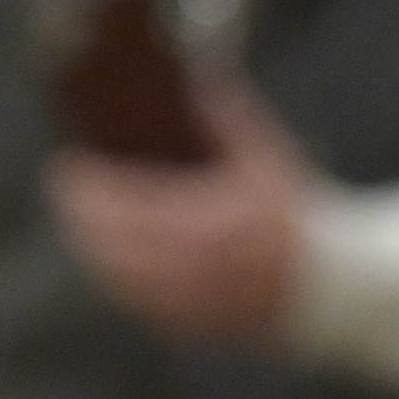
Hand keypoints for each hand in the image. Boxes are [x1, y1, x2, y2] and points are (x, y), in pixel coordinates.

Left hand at [48, 78, 314, 344]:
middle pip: (109, 246)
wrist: (332, 286)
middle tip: (69, 193)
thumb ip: (225, 114)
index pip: (123, 207)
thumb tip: (195, 73)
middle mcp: (190, 269)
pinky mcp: (192, 325)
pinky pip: (137, 303)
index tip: (67, 167)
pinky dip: (118, 278)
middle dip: (81, 219)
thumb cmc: (298, 216)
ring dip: (94, 249)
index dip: (86, 189)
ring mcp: (188, 302)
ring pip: (117, 279)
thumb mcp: (264, 156)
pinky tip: (114, 260)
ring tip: (85, 224)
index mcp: (206, 223)